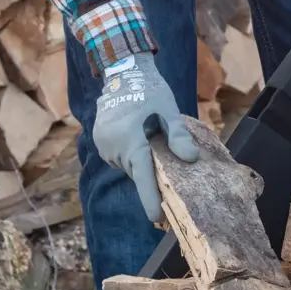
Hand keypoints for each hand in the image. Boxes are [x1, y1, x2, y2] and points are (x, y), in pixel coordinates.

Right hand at [92, 53, 198, 223]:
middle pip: (136, 172)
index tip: (156, 218)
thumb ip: (178, 137)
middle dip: (150, 171)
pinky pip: (118, 156)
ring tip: (147, 138)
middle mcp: (114, 147)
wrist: (122, 72)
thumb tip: (191, 159)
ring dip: (139, 160)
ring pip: (127, 165)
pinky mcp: (99, 141)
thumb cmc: (150, 91)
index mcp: (133, 142)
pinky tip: (135, 136)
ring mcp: (103, 145)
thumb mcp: (169, 112)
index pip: (143, 178)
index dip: (150, 199)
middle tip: (163, 155)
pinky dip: (128, 152)